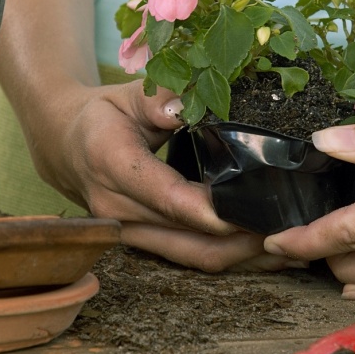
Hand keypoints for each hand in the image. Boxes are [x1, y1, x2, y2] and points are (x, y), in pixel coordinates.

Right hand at [28, 78, 307, 271]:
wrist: (63, 144)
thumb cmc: (102, 114)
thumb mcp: (128, 94)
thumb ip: (161, 98)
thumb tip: (192, 105)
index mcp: (111, 164)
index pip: (164, 195)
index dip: (206, 209)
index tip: (248, 213)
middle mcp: (116, 210)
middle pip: (188, 240)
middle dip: (242, 241)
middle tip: (292, 229)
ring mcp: (128, 234)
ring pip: (193, 259)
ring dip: (242, 257)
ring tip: (290, 244)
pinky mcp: (142, 244)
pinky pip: (190, 259)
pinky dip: (228, 256)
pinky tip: (265, 250)